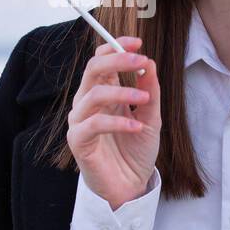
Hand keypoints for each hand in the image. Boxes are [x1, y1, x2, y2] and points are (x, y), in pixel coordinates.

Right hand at [66, 36, 161, 209]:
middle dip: (117, 60)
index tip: (138, 42)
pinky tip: (136, 126)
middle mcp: (87, 103)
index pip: (101, 60)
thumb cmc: (135, 151)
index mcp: (102, 93)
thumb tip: (149, 63)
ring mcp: (80, 121)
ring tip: (145, 98)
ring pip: (94, 94)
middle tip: (140, 60)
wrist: (130, 187)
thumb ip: (149, 91)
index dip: (116, 47)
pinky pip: (94, 124)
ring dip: (122, 92)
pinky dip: (118, 122)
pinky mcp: (78, 141)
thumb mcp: (151, 118)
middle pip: (93, 69)